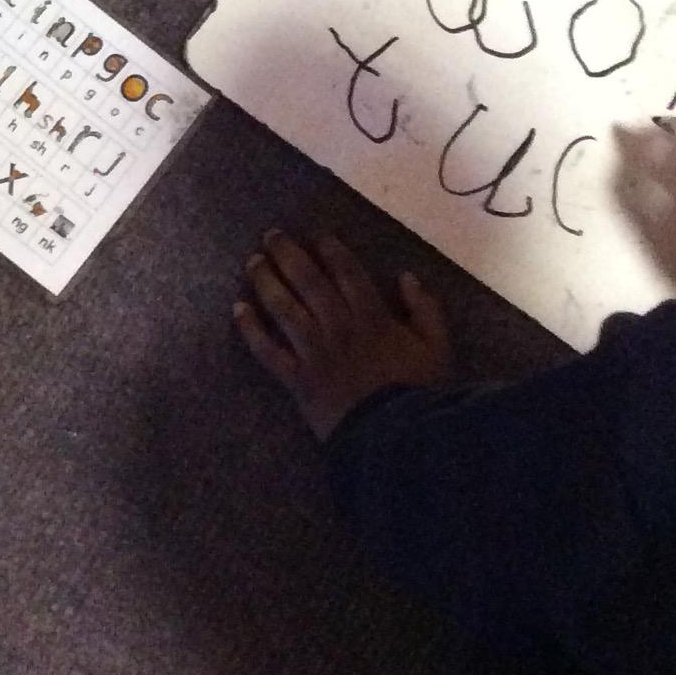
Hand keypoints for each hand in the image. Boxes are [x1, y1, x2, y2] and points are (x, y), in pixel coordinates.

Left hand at [234, 230, 452, 442]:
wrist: (396, 439)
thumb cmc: (419, 392)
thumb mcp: (438, 348)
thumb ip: (426, 309)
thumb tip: (407, 276)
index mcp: (371, 315)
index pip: (346, 270)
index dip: (329, 249)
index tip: (315, 235)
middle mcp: (337, 325)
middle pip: (307, 280)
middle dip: (287, 253)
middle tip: (271, 235)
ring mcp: (313, 352)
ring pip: (283, 308)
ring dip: (265, 281)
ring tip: (252, 262)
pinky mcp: (297, 379)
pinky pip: (267, 350)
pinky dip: (250, 329)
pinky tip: (238, 309)